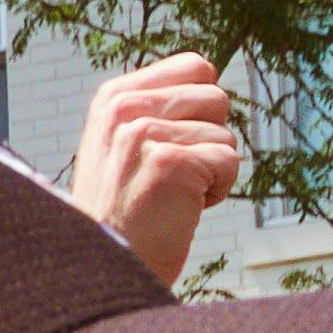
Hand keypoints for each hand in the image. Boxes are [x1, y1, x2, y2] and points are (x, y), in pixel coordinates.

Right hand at [74, 54, 248, 279]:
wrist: (103, 266)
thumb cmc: (123, 211)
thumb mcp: (120, 143)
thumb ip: (155, 108)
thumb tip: (209, 78)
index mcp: (114, 96)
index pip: (196, 67)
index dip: (202, 109)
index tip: (176, 142)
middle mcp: (126, 108)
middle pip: (216, 98)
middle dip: (209, 141)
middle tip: (174, 174)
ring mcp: (146, 134)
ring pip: (226, 137)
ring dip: (211, 172)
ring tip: (172, 194)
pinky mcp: (172, 164)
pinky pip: (229, 163)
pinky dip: (218, 192)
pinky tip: (183, 208)